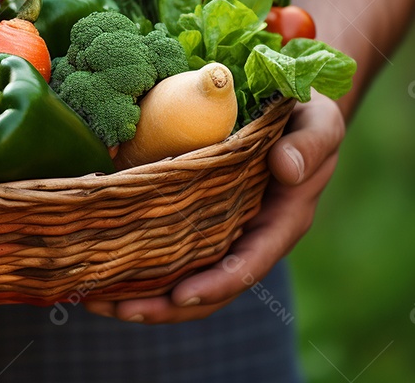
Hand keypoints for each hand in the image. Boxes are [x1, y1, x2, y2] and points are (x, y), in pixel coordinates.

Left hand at [85, 95, 344, 323]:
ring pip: (184, 279)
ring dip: (143, 296)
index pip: (249, 264)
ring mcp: (224, 232)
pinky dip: (139, 265)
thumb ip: (309, 145)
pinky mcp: (200, 219)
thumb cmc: (306, 114)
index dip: (216, 285)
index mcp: (282, 221)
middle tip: (116, 307)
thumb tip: (286, 169)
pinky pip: (171, 251)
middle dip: (164, 306)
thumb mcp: (319, 124)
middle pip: (208, 288)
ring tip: (95, 300)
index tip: (180, 297)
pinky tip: (102, 267)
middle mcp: (250, 237)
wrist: (292, 107)